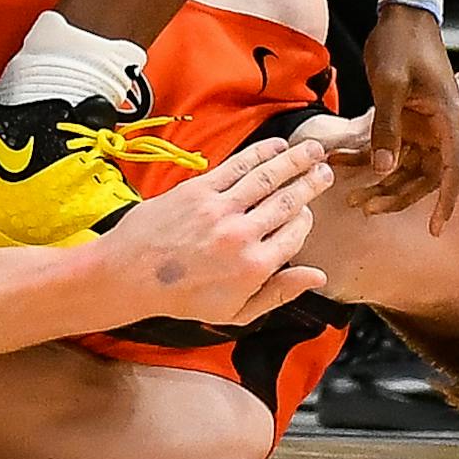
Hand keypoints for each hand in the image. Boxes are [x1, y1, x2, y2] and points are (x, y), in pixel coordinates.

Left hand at [102, 136, 331, 327]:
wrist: (131, 274)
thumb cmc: (183, 297)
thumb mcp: (236, 312)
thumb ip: (279, 293)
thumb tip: (318, 276)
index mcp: (254, 266)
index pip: (295, 233)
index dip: (306, 219)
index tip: (309, 209)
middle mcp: (241, 235)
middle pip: (287, 201)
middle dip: (310, 183)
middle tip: (326, 170)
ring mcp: (219, 209)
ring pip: (266, 178)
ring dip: (293, 161)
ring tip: (312, 150)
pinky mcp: (198, 190)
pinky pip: (236, 166)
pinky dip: (260, 154)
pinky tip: (276, 146)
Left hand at [342, 3, 458, 232]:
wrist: (401, 15)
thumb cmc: (401, 44)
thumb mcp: (389, 84)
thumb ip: (386, 127)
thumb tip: (383, 169)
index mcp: (449, 121)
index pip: (453, 172)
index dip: (446, 203)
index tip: (434, 228)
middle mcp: (442, 128)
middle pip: (425, 175)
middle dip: (396, 195)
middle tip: (364, 207)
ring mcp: (425, 125)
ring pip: (406, 166)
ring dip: (380, 180)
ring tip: (350, 195)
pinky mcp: (408, 118)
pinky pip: (391, 147)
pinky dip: (368, 155)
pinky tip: (341, 161)